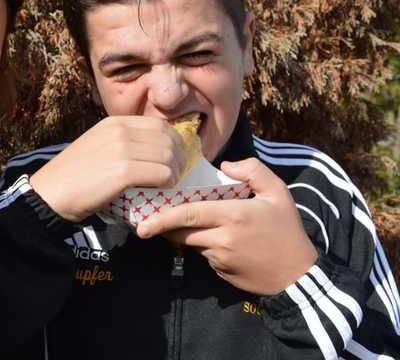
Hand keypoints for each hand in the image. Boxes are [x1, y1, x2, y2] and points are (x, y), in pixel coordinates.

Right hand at [30, 116, 185, 222]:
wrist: (50, 193)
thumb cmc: (73, 176)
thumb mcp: (98, 147)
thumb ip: (123, 143)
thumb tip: (155, 152)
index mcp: (114, 122)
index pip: (160, 125)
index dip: (174, 143)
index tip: (174, 160)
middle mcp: (119, 130)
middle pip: (169, 140)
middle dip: (179, 159)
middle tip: (175, 176)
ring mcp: (121, 149)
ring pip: (169, 157)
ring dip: (174, 174)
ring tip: (166, 186)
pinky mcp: (123, 171)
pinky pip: (162, 174)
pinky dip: (166, 185)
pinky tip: (158, 192)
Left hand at [136, 158, 317, 295]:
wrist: (299, 275)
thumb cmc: (287, 230)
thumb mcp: (278, 192)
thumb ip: (253, 171)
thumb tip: (225, 166)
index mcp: (233, 216)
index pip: (188, 214)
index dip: (162, 217)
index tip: (143, 221)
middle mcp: (223, 239)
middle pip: (181, 232)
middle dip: (162, 228)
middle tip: (145, 223)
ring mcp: (220, 258)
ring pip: (190, 243)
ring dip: (182, 234)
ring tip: (174, 223)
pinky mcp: (221, 272)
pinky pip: (203, 255)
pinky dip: (201, 245)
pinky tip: (209, 238)